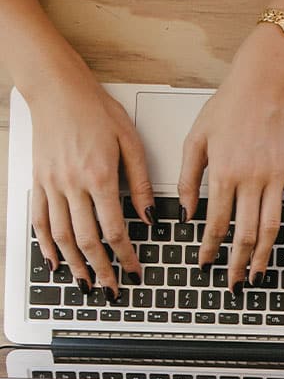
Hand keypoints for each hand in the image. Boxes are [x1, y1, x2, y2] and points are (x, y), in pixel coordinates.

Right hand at [26, 62, 153, 292]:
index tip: (135, 270)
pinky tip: (55, 261)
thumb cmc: (96, 110)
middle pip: (87, 240)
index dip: (126, 256)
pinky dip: (46, 244)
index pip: (115, 230)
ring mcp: (51, 184)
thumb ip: (142, 183)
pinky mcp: (38, 181)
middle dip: (102, 269)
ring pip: (62, 236)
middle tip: (112, 289)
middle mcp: (72, 185)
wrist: (57, 90)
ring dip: (75, 264)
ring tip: (87, 284)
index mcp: (100, 177)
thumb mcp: (131, 142)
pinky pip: (40, 220)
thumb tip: (150, 216)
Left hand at [179, 30, 283, 286]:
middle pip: (245, 233)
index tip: (205, 264)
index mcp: (224, 173)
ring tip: (257, 275)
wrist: (264, 85)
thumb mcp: (196, 139)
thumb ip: (189, 178)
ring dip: (264, 256)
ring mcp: (277, 179)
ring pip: (271, 227)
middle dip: (237, 262)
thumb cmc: (228, 108)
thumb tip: (188, 213)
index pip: (215, 222)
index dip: (210, 248)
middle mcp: (252, 180)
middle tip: (232, 283)